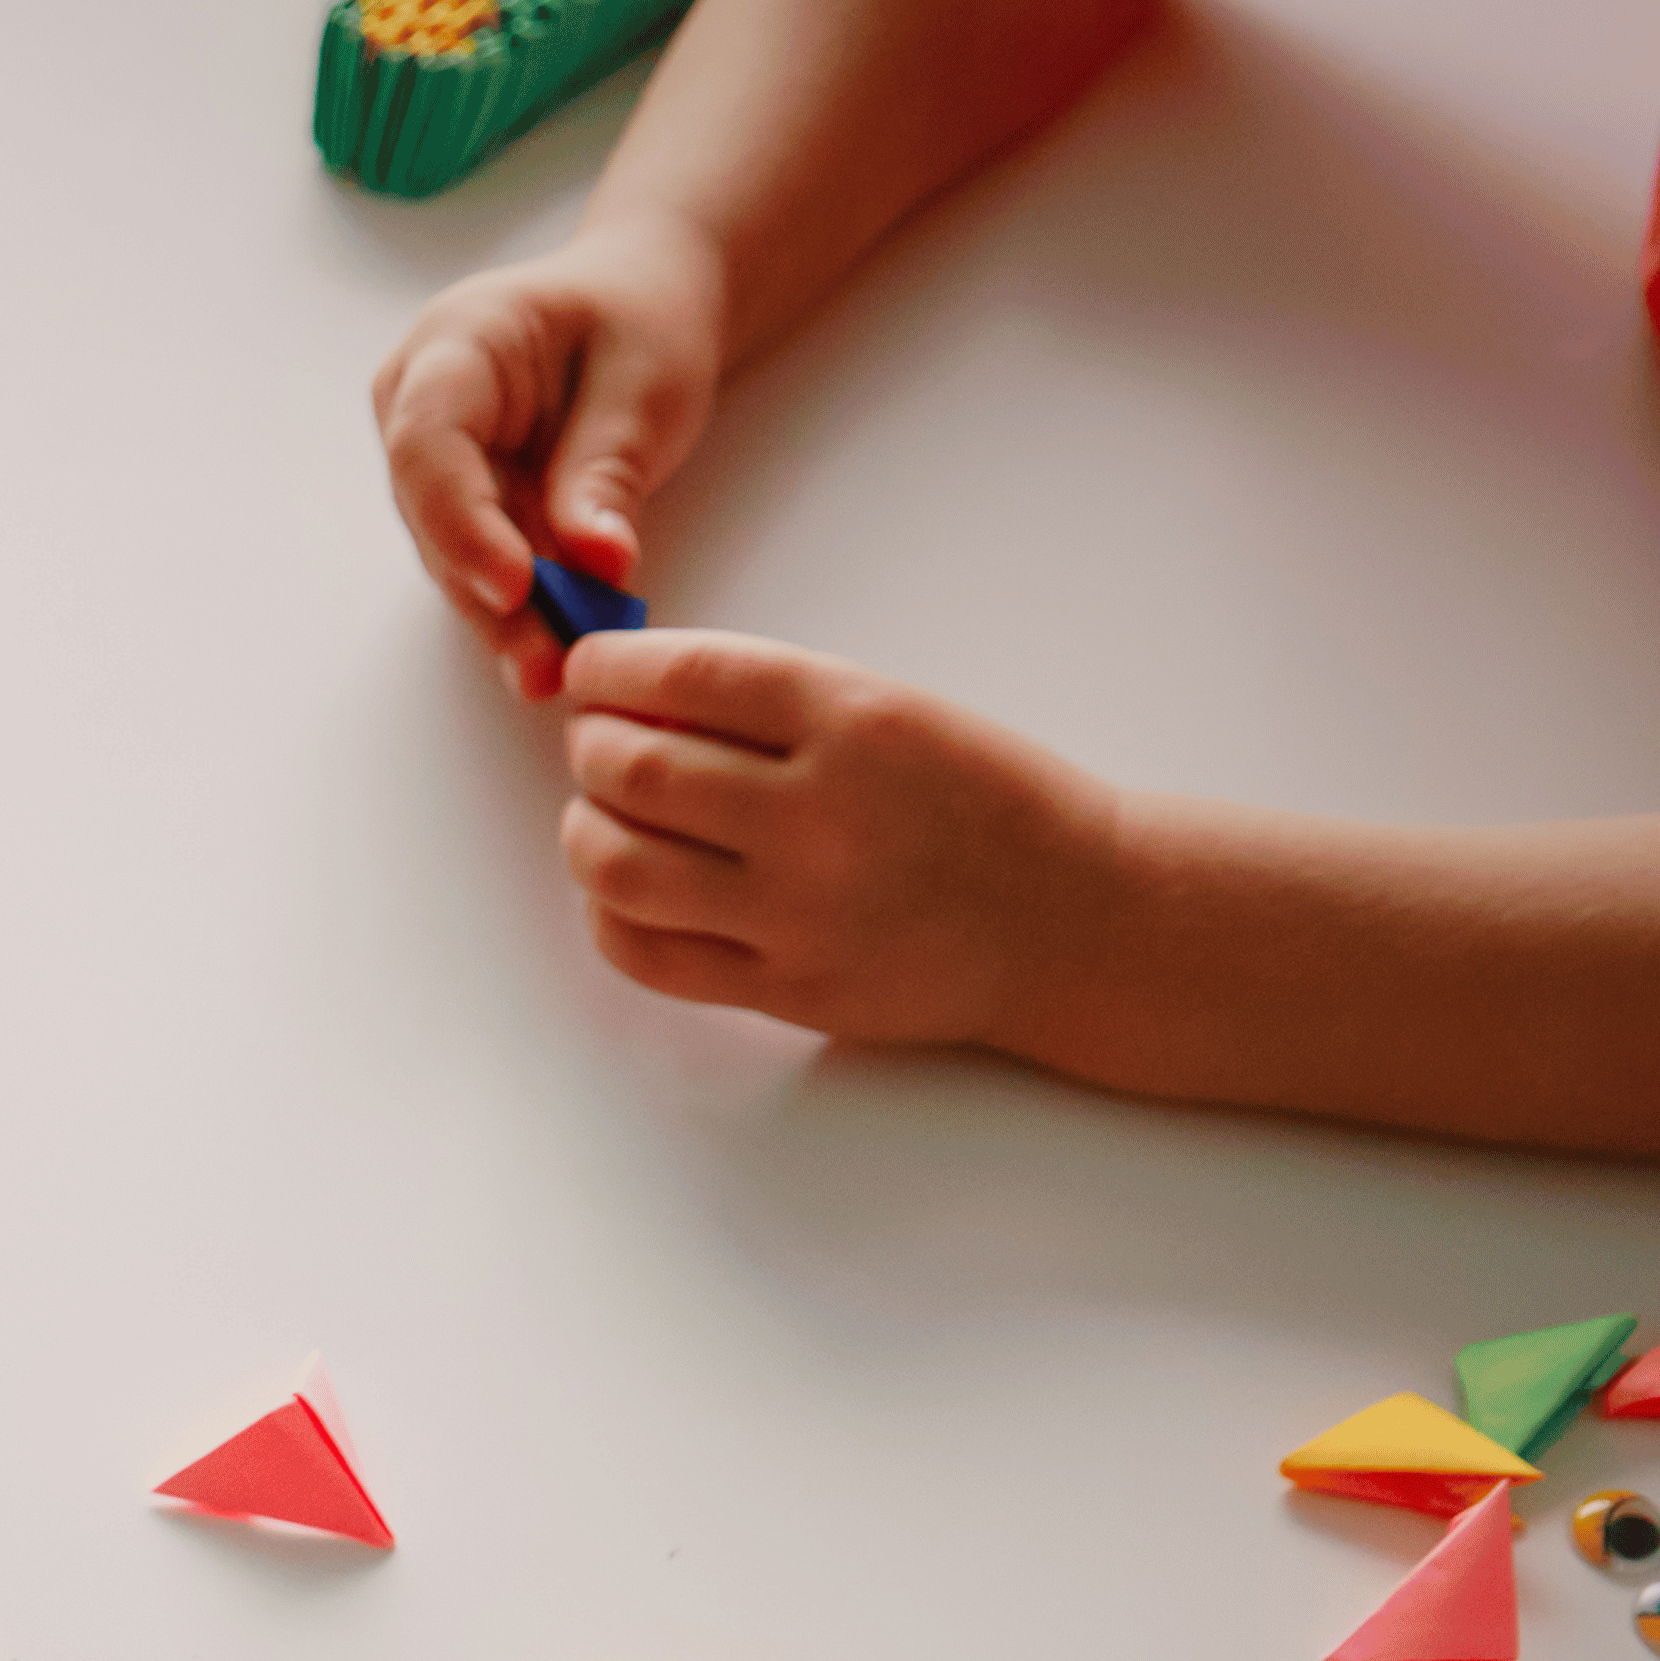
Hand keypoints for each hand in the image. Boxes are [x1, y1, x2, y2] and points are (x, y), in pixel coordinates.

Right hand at [373, 225, 727, 694]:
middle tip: (548, 665)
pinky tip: (562, 650)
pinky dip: (527, 609)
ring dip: (507, 619)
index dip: (462, 522)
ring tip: (559, 672)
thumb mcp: (646, 380)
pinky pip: (485, 565)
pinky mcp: (460, 507)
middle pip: (434, 516)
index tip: (516, 587)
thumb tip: (595, 563)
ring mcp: (431, 463)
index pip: (427, 443)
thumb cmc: (640, 319)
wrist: (637, 304)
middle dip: (490, 596)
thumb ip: (608, 468)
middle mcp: (415, 407)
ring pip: (453, 556)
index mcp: (454, 344)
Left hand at [557, 630, 1134, 1047]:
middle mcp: (821, 816)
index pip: (688, 674)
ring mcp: (800, 912)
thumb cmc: (981, 803)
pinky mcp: (788, 990)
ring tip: (603, 814)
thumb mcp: (897, 713)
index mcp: (858, 722)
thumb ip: (773, 704)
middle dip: (590, 747)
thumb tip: (632, 695)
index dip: (609, 670)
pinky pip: (646, 953)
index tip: (588, 672)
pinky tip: (627, 889)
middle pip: (635, 770)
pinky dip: (609, 913)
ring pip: (619, 865)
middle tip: (595, 743)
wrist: (1075, 920)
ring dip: (584, 829)